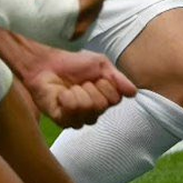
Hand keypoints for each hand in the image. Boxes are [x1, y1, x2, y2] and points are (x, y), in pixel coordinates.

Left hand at [20, 46, 136, 127]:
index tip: (97, 76)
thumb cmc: (74, 63)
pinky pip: (72, 113)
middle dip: (91, 88)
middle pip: (102, 107)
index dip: (107, 86)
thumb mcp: (101, 65)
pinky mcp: (61, 120)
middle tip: (82, 81)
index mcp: (104, 99)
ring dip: (78, 92)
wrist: (48, 62)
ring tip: (71, 86)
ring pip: (88, 111)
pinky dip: (67, 98)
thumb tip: (134, 93)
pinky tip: (61, 93)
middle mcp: (92, 111)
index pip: (115, 100)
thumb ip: (118, 79)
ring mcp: (77, 118)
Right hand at [34, 0, 105, 42]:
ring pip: (94, 15)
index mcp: (74, 10)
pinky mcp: (76, 45)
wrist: (18, 11)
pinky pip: (88, 26)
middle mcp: (78, 29)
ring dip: (85, 9)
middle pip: (99, 5)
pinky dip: (81, 19)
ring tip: (63, 9)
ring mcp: (77, 39)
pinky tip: (65, 18)